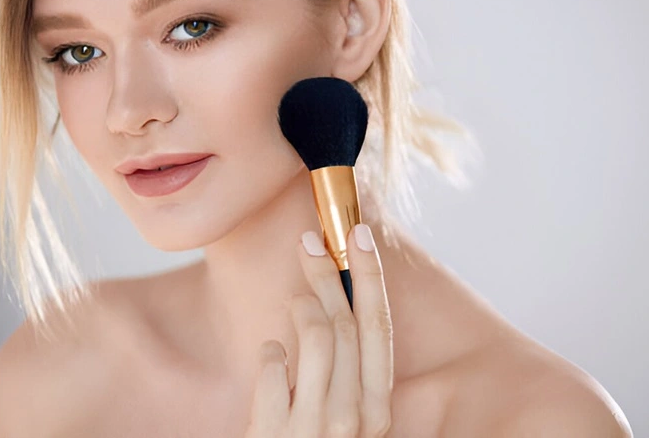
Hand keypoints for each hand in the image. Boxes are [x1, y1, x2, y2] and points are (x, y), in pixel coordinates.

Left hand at [245, 223, 393, 437]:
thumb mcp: (344, 416)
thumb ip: (346, 372)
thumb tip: (331, 306)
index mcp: (378, 410)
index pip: (379, 328)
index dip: (371, 275)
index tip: (358, 232)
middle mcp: (356, 419)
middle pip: (346, 323)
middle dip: (329, 273)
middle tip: (309, 243)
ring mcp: (316, 430)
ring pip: (315, 335)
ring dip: (302, 305)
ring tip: (294, 302)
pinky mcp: (275, 436)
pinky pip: (271, 369)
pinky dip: (269, 354)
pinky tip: (270, 358)